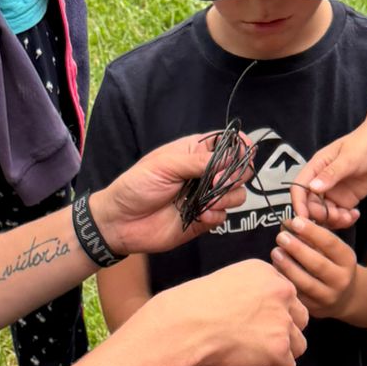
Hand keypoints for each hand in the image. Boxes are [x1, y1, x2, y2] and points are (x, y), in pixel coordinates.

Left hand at [92, 134, 257, 254]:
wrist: (121, 221)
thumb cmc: (136, 186)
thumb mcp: (165, 165)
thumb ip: (199, 162)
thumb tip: (229, 160)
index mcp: (195, 153)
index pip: (227, 144)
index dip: (240, 147)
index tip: (245, 152)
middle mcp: (204, 174)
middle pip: (238, 170)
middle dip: (236, 175)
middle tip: (220, 181)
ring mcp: (205, 198)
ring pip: (236, 194)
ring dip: (228, 197)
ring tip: (209, 202)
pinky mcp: (203, 220)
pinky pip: (223, 216)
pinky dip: (217, 216)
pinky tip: (202, 216)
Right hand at [168, 258, 308, 365]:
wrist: (183, 326)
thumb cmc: (192, 308)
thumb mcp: (226, 283)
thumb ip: (249, 293)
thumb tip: (258, 316)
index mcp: (265, 272)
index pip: (285, 294)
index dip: (278, 312)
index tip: (264, 325)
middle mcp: (280, 292)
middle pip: (298, 317)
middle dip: (286, 332)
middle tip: (268, 344)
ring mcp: (281, 320)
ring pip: (298, 343)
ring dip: (284, 354)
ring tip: (266, 365)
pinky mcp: (278, 348)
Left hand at [271, 216, 358, 317]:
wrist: (346, 296)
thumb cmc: (332, 264)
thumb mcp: (332, 249)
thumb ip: (314, 237)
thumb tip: (289, 224)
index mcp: (347, 260)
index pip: (330, 243)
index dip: (312, 231)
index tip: (295, 221)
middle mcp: (341, 280)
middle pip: (317, 264)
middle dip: (297, 249)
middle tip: (281, 237)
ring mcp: (328, 297)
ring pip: (306, 283)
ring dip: (288, 266)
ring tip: (275, 252)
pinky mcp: (315, 309)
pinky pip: (298, 295)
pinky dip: (285, 281)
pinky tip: (275, 269)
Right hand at [290, 119, 366, 213]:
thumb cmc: (364, 144)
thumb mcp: (348, 158)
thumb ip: (331, 174)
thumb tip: (313, 188)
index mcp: (316, 168)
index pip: (299, 188)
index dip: (299, 204)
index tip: (303, 219)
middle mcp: (321, 182)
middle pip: (311, 205)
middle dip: (320, 215)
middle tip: (336, 217)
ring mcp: (334, 192)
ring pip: (325, 213)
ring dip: (333, 220)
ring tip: (348, 217)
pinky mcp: (346, 199)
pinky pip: (340, 215)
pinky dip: (345, 220)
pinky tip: (355, 215)